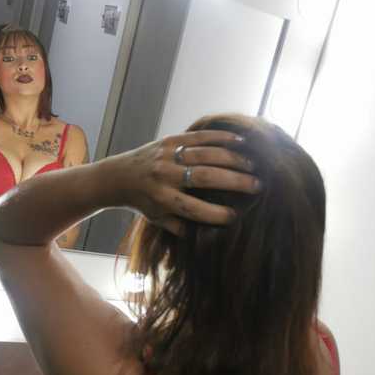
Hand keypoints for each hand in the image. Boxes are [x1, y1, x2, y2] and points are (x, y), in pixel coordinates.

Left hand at [112, 131, 260, 235]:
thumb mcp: (158, 220)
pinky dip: (221, 138)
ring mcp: (167, 155)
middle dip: (235, 182)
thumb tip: (210, 237)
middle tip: (257, 185)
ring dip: (233, 159)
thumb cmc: (144, 202)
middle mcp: (164, 176)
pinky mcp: (169, 140)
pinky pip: (199, 136)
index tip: (236, 216)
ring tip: (252, 165)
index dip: (217, 214)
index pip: (194, 209)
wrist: (117, 176)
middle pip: (205, 178)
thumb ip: (181, 229)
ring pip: (206, 155)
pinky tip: (240, 142)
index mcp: (162, 199)